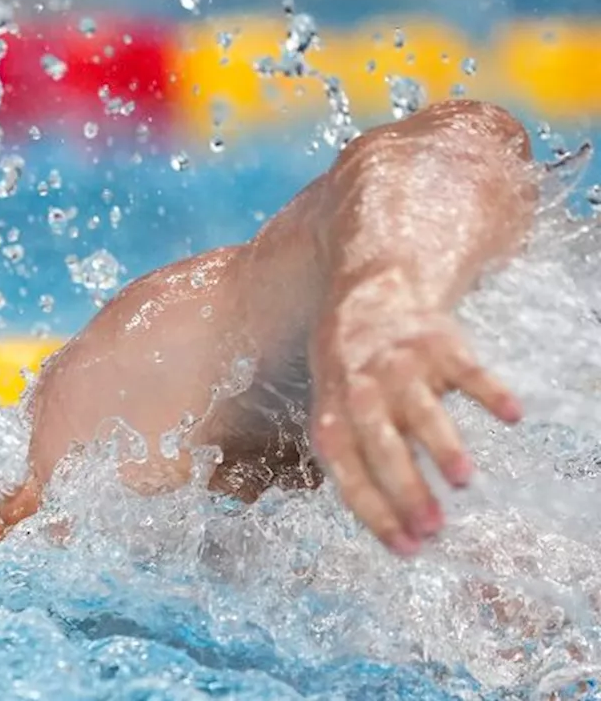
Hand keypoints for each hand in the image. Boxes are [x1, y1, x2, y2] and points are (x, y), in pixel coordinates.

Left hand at [309, 283, 522, 555]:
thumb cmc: (352, 377)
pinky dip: (489, 392)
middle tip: (433, 527)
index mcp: (333, 418)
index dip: (376, 514)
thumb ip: (362, 462)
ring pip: (422, 411)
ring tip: (462, 480)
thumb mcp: (336, 413)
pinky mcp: (439, 345)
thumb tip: (400, 527)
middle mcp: (363, 394)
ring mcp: (401, 367)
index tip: (407, 548)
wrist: (371, 296)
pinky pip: (467, 372)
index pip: (349, 475)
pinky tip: (511, 415)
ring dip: (442, 446)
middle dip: (407, 490)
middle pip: (383, 449)